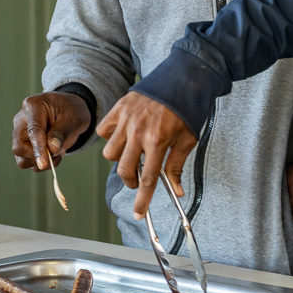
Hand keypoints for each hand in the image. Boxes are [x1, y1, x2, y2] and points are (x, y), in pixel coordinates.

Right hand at [12, 91, 93, 171]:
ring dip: (41, 162)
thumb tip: (51, 149)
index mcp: (33, 106)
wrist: (70, 111)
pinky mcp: (24, 145)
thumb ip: (61, 132)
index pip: (33, 130)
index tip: (44, 163)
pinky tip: (54, 155)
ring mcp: (21, 134)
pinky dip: (42, 164)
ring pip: (21, 158)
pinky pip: (27, 162)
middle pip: (19, 146)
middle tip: (57, 153)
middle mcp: (22, 120)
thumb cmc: (71, 110)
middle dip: (37, 156)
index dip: (38, 148)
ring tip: (58, 152)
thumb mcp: (73, 118)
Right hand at [97, 92, 197, 218]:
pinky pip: (104, 131)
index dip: (143, 199)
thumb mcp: (188, 139)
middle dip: (131, 181)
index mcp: (158, 141)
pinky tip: (124, 135)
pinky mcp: (118, 109)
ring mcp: (126, 120)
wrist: (182, 78)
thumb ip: (177, 165)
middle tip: (139, 177)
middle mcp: (139, 132)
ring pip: (110, 153)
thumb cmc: (187, 109)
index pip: (148, 179)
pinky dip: (111, 137)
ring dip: (120, 158)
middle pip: (125, 170)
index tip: (139, 214)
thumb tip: (176, 191)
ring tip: (133, 151)